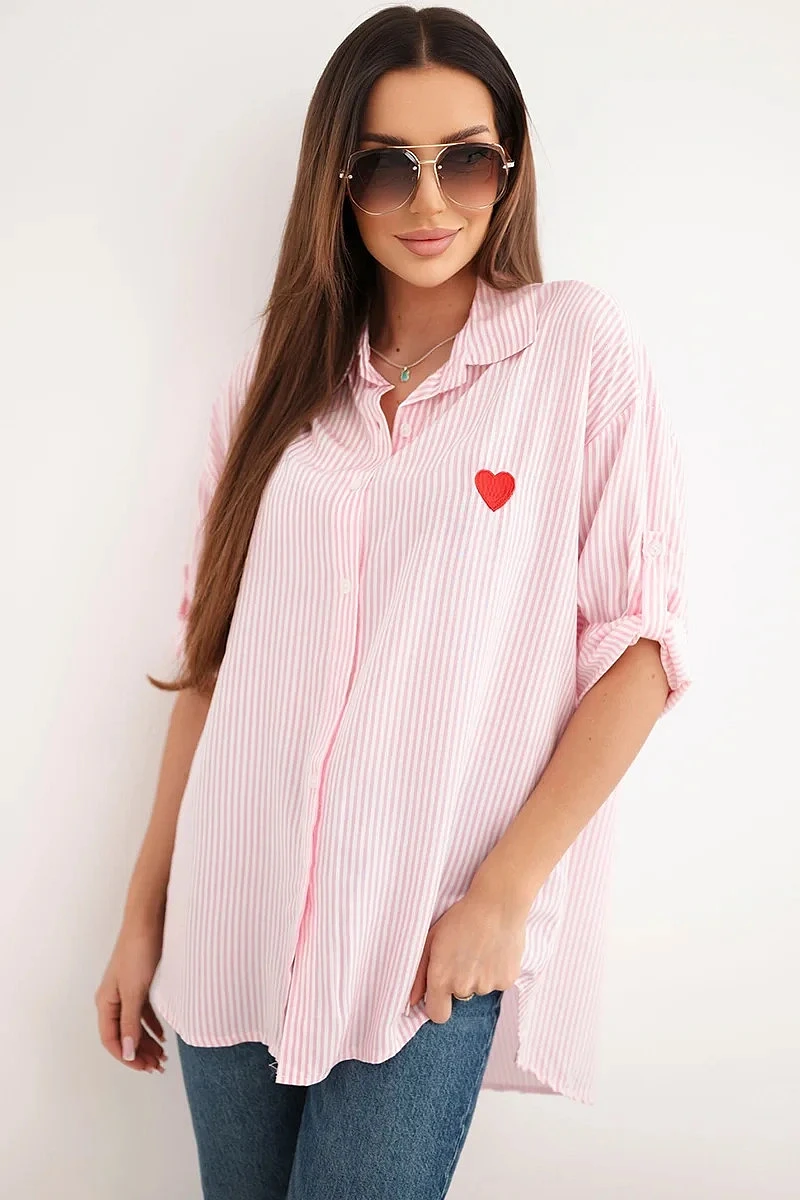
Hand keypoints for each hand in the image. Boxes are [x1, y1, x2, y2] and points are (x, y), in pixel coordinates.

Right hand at [95, 923, 168, 1073]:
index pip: (111, 1040)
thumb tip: (126, 1053)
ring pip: (134, 1024)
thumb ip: (130, 1023)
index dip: (127, 1057)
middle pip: (123, 1035)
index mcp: (106, 1002)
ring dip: (147, 1041)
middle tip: (159, 1066)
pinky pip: (143, 1011)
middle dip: (139, 1053)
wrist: (148, 920)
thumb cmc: (138, 952)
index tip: (145, 1068)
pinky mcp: (139, 982)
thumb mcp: (134, 991)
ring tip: (163, 1056)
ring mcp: (126, 990)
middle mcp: (113, 999)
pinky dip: (151, 1024)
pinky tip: (163, 1035)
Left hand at [407, 883, 527, 1024]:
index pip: (437, 1014)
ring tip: (481, 947)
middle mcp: (463, 987)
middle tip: (464, 955)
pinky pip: (498, 982)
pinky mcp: (507, 981)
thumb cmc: (462, 916)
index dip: (438, 1004)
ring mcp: (487, 986)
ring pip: (480, 988)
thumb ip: (419, 973)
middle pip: (460, 998)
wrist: (498, 904)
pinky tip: (495, 950)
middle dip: (460, 982)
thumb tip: (412, 1001)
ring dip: (479, 974)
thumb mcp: (431, 938)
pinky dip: (497, 971)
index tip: (441, 992)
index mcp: (442, 979)